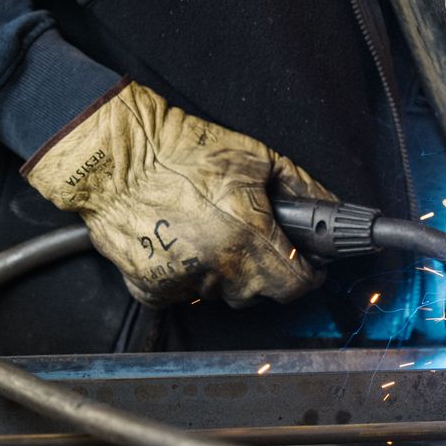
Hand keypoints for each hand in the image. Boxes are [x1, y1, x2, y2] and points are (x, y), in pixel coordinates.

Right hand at [23, 81, 331, 306]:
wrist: (117, 157)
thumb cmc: (182, 151)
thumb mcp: (255, 157)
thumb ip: (301, 188)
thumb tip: (329, 208)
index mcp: (250, 236)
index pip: (296, 283)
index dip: (307, 274)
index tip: (306, 264)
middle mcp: (219, 267)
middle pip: (260, 293)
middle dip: (266, 272)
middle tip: (254, 240)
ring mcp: (183, 282)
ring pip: (222, 294)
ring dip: (226, 274)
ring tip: (211, 234)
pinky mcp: (152, 289)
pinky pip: (185, 293)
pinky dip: (188, 275)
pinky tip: (181, 242)